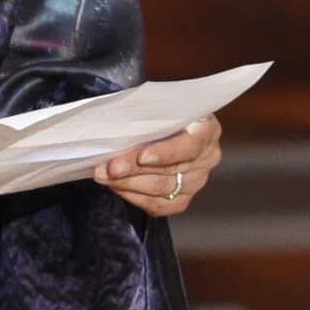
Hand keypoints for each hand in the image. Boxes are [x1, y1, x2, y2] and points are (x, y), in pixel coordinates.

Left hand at [93, 114, 221, 216]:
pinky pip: (159, 205)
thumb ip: (144, 113)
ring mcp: (197, 181)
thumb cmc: (157, 111)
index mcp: (206, 129)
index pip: (190, 146)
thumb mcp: (155, 104)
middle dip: (133, 169)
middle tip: (107, 167)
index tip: (143, 156)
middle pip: (170, 170)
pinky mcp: (183, 198)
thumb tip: (116, 126)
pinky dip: (134, 197)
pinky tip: (116, 186)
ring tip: (102, 175)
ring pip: (162, 189)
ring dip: (127, 184)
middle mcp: (207, 157)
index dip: (166, 153)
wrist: (159, 124)